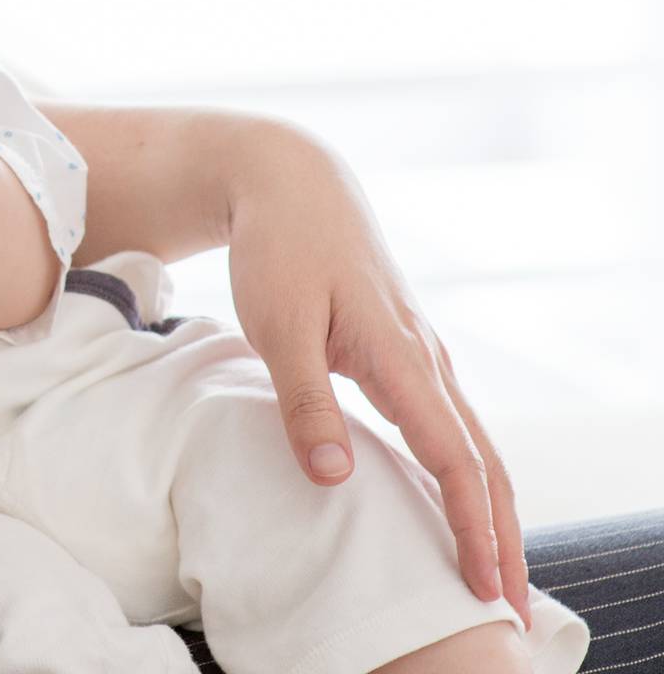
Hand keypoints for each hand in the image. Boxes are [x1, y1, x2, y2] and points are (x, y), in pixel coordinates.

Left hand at [226, 135, 531, 630]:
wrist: (290, 182)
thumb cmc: (280, 249)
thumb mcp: (278, 325)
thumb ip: (305, 402)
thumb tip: (336, 479)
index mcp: (401, 354)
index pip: (452, 458)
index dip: (471, 526)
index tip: (485, 588)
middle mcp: (426, 356)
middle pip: (482, 458)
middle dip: (501, 533)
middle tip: (511, 607)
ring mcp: (421, 350)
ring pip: (473, 440)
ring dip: (489, 504)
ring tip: (494, 568)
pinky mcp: (404, 347)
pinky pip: (450, 420)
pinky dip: (466, 469)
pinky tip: (455, 498)